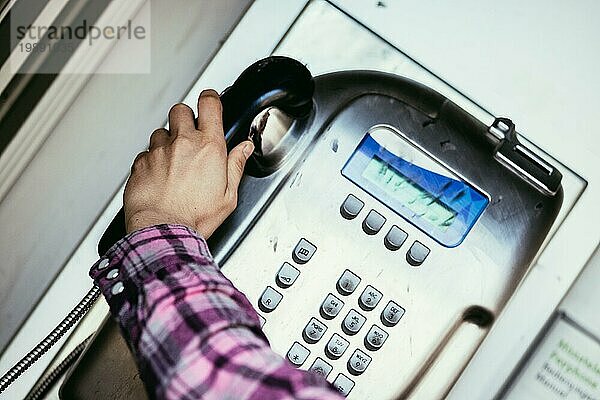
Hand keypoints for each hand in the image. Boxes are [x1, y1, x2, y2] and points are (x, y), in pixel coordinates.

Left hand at [124, 89, 253, 237]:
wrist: (163, 230)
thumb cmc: (195, 216)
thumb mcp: (228, 195)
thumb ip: (236, 165)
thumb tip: (244, 148)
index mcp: (208, 147)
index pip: (209, 103)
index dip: (210, 99)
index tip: (210, 104)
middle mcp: (182, 143)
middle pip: (181, 110)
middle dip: (187, 118)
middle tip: (191, 134)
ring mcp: (158, 151)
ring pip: (161, 131)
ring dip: (168, 141)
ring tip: (174, 162)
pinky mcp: (140, 163)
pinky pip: (146, 153)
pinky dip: (153, 160)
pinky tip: (160, 176)